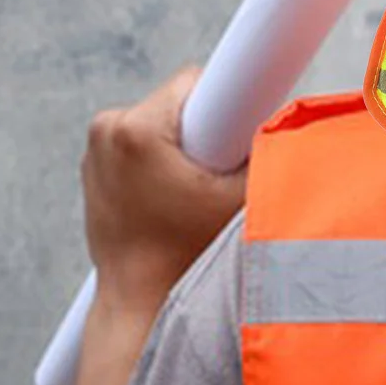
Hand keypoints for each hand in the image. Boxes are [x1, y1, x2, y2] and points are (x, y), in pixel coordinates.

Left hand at [82, 67, 246, 306]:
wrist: (143, 303)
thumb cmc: (186, 257)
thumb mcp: (242, 198)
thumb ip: (264, 151)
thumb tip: (289, 118)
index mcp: (135, 131)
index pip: (199, 81)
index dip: (232, 102)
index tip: (240, 127)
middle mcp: (106, 132)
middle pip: (181, 102)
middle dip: (211, 131)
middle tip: (220, 178)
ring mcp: (95, 150)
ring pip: (164, 123)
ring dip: (188, 148)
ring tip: (196, 195)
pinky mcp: (96, 167)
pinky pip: (145, 143)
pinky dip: (166, 162)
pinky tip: (176, 199)